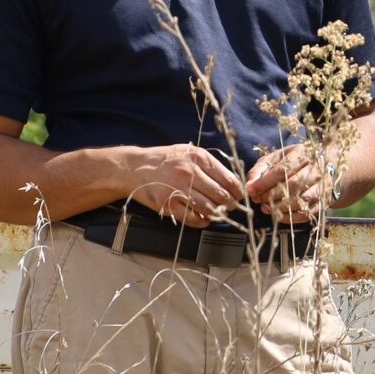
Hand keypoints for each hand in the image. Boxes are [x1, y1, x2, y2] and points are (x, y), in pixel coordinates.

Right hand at [125, 145, 244, 227]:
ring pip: (209, 208)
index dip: (238, 191)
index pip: (228, 178)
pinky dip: (202, 221)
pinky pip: (192, 218)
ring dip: (218, 214)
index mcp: (198, 158)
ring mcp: (178, 189)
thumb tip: (230, 182)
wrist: (135, 167)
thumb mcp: (188, 152)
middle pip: (221, 195)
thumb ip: (209, 164)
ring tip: (219, 213)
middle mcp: (189, 172)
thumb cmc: (164, 160)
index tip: (240, 195)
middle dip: (230, 204)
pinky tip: (204, 219)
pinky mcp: (168, 204)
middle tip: (231, 207)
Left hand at [245, 143, 334, 222]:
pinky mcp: (324, 201)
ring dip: (281, 207)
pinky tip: (278, 215)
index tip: (251, 190)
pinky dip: (290, 217)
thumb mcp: (278, 157)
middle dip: (272, 195)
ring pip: (302, 200)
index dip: (265, 182)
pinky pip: (307, 213)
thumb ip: (261, 168)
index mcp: (303, 153)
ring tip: (267, 208)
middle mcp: (316, 169)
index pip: (283, 169)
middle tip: (259, 199)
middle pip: (293, 185)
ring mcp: (323, 186)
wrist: (328, 165)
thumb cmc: (297, 161)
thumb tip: (249, 186)